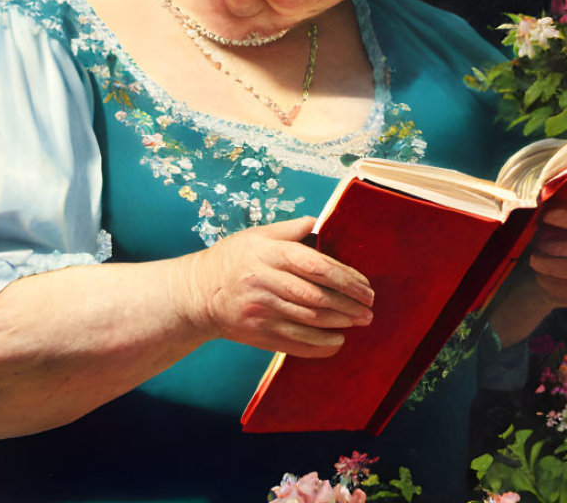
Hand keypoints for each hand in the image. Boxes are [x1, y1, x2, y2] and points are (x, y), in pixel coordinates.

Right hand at [179, 216, 374, 357]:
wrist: (196, 294)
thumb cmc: (231, 259)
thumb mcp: (256, 236)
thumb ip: (288, 229)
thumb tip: (317, 221)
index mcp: (268, 253)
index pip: (316, 265)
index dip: (346, 276)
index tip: (365, 285)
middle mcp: (265, 281)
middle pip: (316, 295)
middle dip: (348, 302)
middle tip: (370, 307)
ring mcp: (261, 310)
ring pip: (309, 319)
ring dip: (339, 322)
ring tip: (360, 321)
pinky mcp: (258, 332)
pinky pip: (295, 341)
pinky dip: (320, 344)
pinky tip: (337, 341)